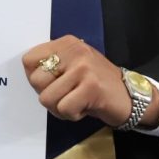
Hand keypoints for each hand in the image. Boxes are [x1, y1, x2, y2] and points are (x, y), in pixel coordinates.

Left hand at [23, 35, 158, 127]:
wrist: (130, 96)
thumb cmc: (96, 83)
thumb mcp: (73, 66)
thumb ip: (51, 66)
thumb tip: (28, 74)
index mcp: (66, 43)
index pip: (28, 60)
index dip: (36, 78)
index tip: (54, 83)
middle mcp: (74, 51)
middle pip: (35, 80)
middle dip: (48, 95)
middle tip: (67, 95)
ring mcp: (83, 68)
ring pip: (47, 98)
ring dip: (60, 108)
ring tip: (77, 101)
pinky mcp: (91, 87)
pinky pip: (63, 108)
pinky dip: (72, 115)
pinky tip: (85, 108)